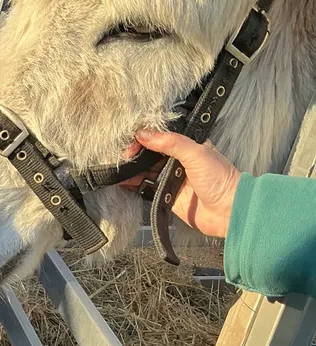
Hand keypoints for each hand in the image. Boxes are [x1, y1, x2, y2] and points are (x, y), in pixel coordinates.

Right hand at [123, 130, 241, 238]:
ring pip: (146, 170)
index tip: (132, 142)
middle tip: (123, 157)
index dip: (145, 138)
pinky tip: (122, 182)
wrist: (228, 211)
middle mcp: (178, 161)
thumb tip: (144, 134)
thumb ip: (171, 142)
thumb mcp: (196, 153)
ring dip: (132, 169)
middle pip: (151, 154)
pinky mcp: (166, 196)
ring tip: (118, 169)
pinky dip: (134, 185)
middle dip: (135, 154)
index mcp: (188, 146)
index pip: (161, 137)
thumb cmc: (220, 179)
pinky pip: (146, 188)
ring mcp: (172, 178)